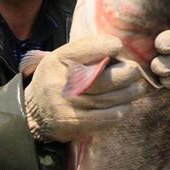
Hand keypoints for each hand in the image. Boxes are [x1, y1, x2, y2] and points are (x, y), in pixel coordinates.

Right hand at [24, 36, 147, 142]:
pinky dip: (122, 110)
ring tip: (135, 88)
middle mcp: (62, 82)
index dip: (108, 46)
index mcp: (58, 60)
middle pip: (106, 78)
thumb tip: (117, 46)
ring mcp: (69, 105)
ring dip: (130, 93)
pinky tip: (125, 105)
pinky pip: (109, 116)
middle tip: (134, 71)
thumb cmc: (56, 80)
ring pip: (111, 98)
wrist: (34, 113)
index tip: (117, 47)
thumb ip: (85, 50)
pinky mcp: (76, 123)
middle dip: (127, 73)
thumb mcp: (61, 58)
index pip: (87, 49)